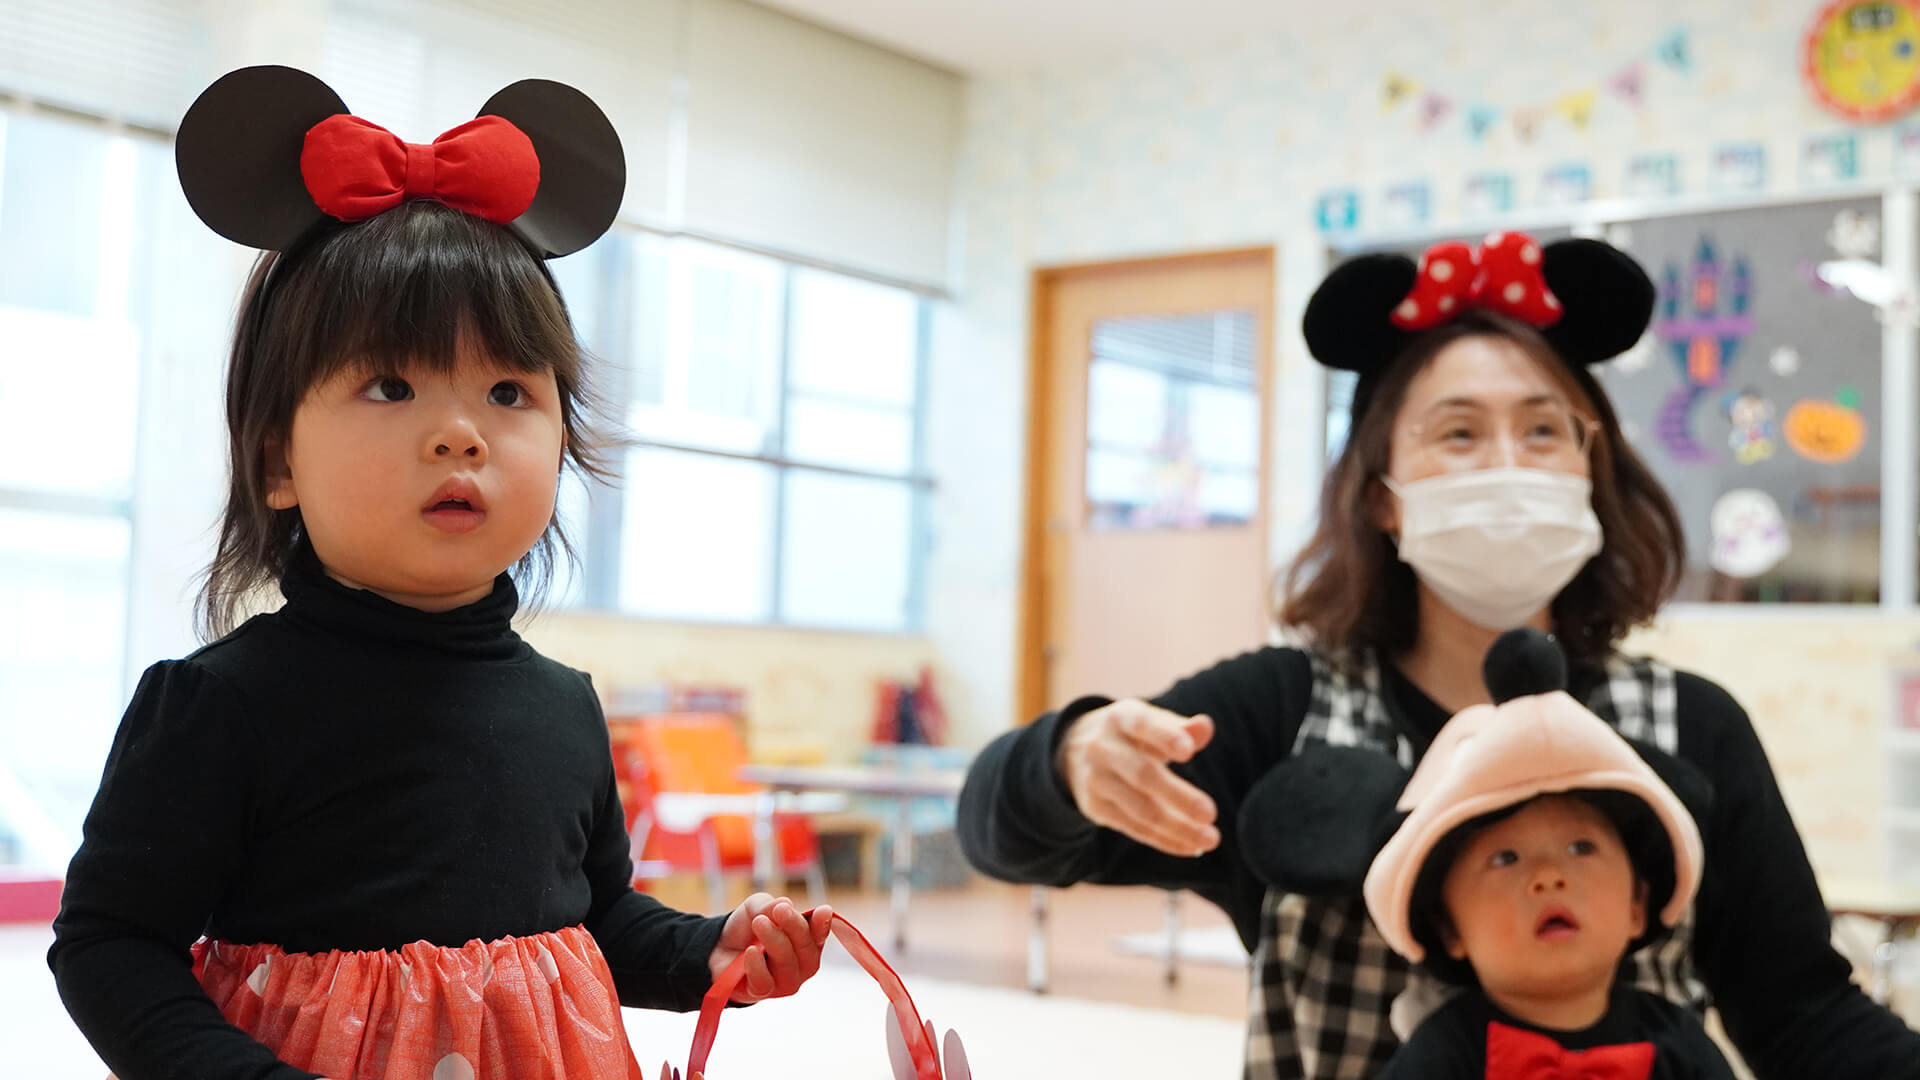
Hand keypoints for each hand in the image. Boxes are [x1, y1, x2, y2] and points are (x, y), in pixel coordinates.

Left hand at [709, 893, 832, 1002]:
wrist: (718, 948)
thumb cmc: (747, 928)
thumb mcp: (756, 907)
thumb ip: (769, 905)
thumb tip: (785, 903)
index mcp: (807, 941)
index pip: (820, 935)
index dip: (823, 924)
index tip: (822, 911)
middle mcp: (801, 964)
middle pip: (806, 949)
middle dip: (795, 927)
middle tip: (780, 910)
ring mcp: (785, 981)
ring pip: (787, 965)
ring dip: (775, 941)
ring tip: (759, 922)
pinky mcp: (762, 993)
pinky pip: (765, 983)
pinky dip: (757, 966)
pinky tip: (751, 951)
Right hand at [1056, 698, 1219, 856]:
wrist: (1075, 749)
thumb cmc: (1132, 736)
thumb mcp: (1152, 723)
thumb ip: (1181, 727)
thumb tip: (1205, 727)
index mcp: (1121, 719)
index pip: (1143, 724)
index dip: (1165, 736)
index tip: (1189, 751)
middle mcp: (1103, 748)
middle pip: (1143, 775)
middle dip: (1179, 796)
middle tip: (1210, 813)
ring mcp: (1096, 779)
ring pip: (1140, 809)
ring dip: (1178, 828)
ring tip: (1210, 838)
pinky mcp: (1095, 807)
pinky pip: (1134, 828)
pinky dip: (1165, 840)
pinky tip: (1190, 846)